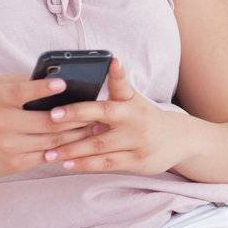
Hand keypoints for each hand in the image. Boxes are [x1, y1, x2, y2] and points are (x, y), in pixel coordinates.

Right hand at [0, 73, 99, 177]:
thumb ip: (22, 83)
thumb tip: (58, 80)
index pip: (22, 91)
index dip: (43, 88)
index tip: (63, 83)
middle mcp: (2, 123)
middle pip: (48, 121)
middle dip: (78, 117)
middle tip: (98, 111)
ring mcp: (8, 146)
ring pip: (53, 140)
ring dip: (78, 134)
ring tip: (96, 126)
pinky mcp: (14, 163)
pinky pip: (46, 156)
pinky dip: (65, 149)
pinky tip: (79, 143)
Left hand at [42, 58, 185, 175]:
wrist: (179, 140)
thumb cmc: (145, 117)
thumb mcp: (134, 98)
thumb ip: (117, 85)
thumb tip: (101, 67)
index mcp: (133, 101)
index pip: (120, 85)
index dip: (115, 73)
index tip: (107, 62)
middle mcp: (136, 119)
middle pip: (104, 115)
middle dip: (76, 115)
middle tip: (50, 117)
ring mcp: (138, 141)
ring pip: (100, 144)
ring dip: (72, 149)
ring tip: (49, 153)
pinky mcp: (138, 161)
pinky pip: (107, 163)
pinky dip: (86, 164)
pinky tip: (68, 164)